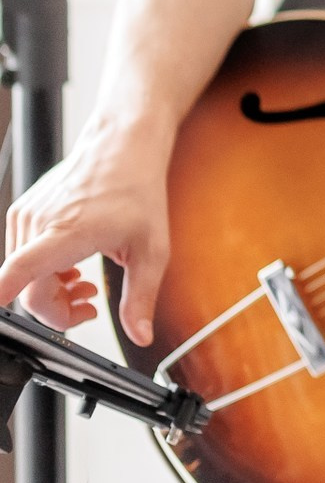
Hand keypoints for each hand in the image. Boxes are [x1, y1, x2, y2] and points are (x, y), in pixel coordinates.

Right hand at [0, 127, 173, 343]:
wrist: (124, 147)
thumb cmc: (138, 191)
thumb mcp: (152, 250)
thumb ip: (141, 297)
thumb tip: (141, 335)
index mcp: (68, 232)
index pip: (20, 271)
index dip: (5, 294)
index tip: (0, 307)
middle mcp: (38, 223)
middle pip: (28, 290)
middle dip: (57, 310)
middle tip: (90, 304)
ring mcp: (26, 216)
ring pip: (23, 276)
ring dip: (51, 290)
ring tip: (85, 284)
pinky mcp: (22, 213)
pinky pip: (22, 256)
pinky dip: (42, 270)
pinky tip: (70, 265)